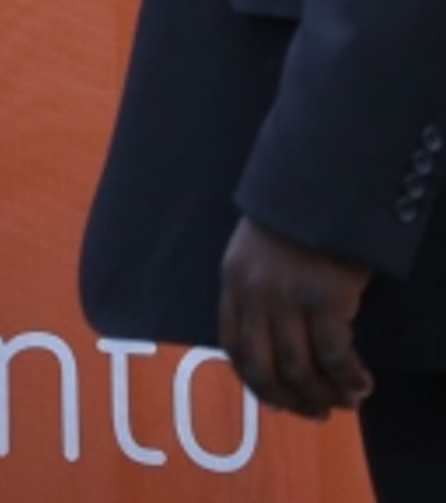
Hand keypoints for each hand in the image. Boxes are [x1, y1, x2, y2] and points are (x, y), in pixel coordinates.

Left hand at [220, 215, 372, 417]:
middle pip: (264, 369)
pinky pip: (334, 356)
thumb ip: (258, 292)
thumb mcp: (258, 252)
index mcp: (234, 281)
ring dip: (325, 395)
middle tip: (317, 411)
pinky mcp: (324, 298)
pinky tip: (361, 384)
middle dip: (291, 400)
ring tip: (346, 400)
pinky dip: (348, 378)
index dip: (255, 382)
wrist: (321, 182)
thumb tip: (276, 347)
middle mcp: (254, 294)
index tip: (277, 400)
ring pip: (300, 369)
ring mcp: (288, 297)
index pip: (234, 347)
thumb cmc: (295, 218)